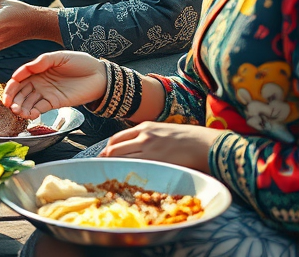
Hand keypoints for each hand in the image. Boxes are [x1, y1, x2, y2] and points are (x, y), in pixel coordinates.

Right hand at [2, 51, 107, 119]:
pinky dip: (33, 112)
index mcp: (38, 70)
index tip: (8, 91)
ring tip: (17, 112)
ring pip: (29, 101)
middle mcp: (39, 82)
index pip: (20, 78)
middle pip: (21, 91)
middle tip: (9, 105)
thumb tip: (28, 67)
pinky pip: (41, 108)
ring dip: (21, 107)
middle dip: (13, 99)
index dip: (12, 85)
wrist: (100, 76)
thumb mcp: (61, 57)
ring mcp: (46, 93)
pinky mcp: (55, 103)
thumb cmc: (81, 62)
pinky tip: (29, 114)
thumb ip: (43, 60)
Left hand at [101, 122, 222, 172]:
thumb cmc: (187, 139)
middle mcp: (143, 136)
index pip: (117, 138)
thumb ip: (148, 137)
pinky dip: (127, 172)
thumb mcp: (163, 131)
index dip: (108, 149)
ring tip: (110, 176)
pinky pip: (135, 167)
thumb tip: (136, 149)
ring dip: (113, 167)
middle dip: (106, 159)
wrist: (205, 144)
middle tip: (101, 169)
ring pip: (121, 159)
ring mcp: (148, 148)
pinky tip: (124, 179)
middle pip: (114, 149)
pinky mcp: (156, 161)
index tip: (104, 157)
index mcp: (144, 127)